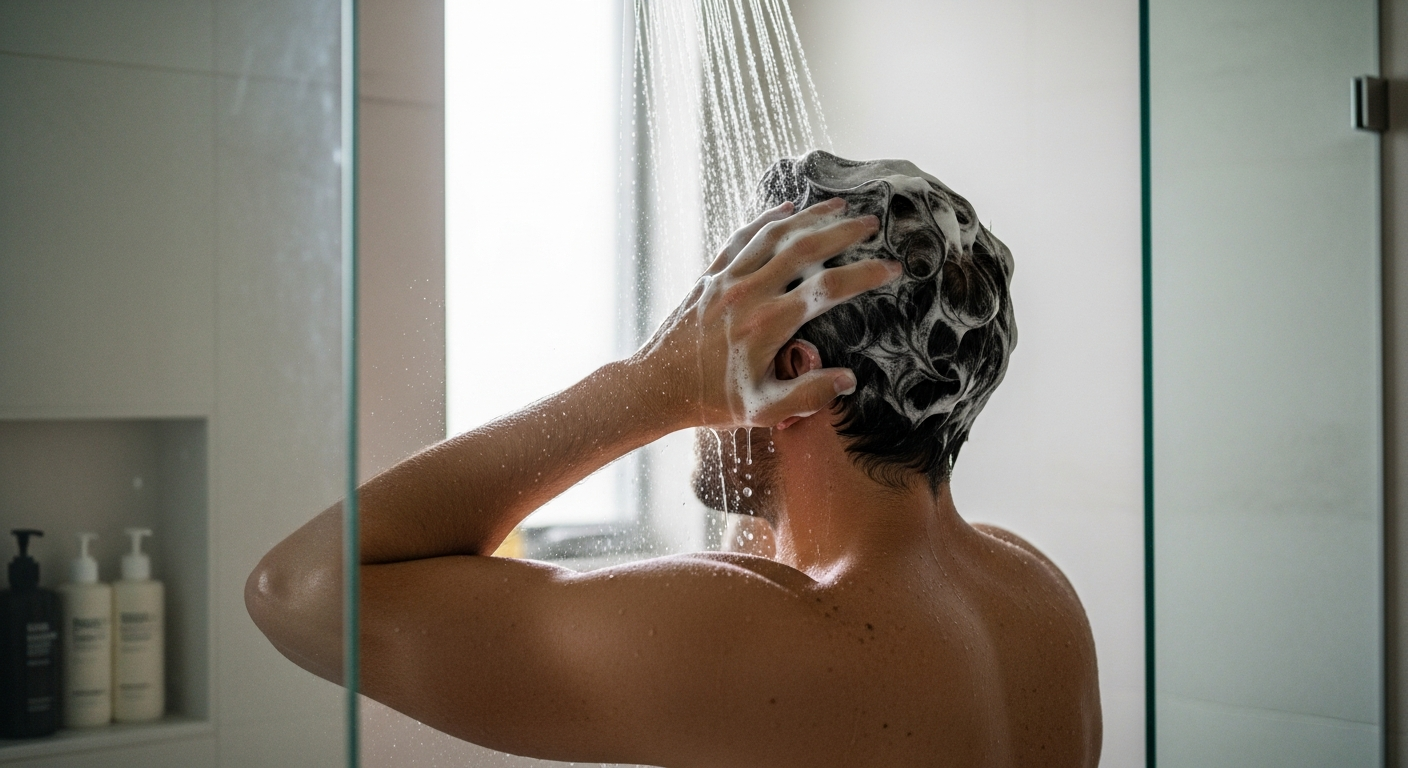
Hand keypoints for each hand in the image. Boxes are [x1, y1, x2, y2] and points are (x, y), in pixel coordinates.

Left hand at [632, 198, 901, 428]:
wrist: (655, 387)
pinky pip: (742, 237)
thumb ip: (807, 396)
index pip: (828, 288)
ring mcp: (726, 280)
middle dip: (843, 231)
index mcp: (767, 325)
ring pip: (774, 234)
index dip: (864, 274)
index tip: (891, 268)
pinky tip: (787, 208)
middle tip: (873, 223)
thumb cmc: (711, 402)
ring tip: (840, 205)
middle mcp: (748, 293)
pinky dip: (767, 218)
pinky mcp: (710, 276)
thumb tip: (848, 379)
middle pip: (804, 247)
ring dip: (810, 217)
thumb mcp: (763, 412)